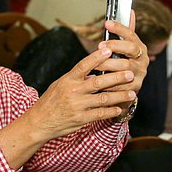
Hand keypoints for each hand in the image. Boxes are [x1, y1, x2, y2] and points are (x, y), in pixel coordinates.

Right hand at [0, 47, 136, 167]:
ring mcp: (78, 106)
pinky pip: (100, 114)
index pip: (84, 65)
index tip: (109, 50)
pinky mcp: (81, 119)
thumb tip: (92, 70)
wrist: (40, 122)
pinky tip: (119, 109)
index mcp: (68, 80)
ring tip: (132, 93)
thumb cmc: (50, 101)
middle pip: (99, 81)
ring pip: (104, 98)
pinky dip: (111, 111)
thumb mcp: (60, 84)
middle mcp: (73, 91)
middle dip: (117, 77)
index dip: (97, 57)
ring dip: (120, 96)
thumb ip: (76, 78)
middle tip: (130, 73)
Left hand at [95, 13, 147, 112]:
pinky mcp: (134, 90)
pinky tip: (98, 80)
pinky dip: (108, 83)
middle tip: (100, 46)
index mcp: (140, 48)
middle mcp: (142, 60)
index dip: (119, 28)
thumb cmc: (122, 64)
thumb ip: (126, 32)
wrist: (127, 90)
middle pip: (130, 50)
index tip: (107, 23)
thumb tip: (130, 10)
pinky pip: (120, 86)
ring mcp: (139, 75)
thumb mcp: (125, 48)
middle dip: (114, 47)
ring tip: (95, 65)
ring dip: (108, 66)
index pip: (131, 35)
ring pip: (124, 69)